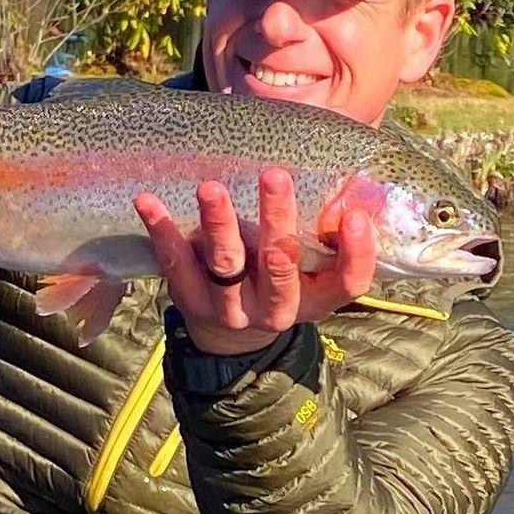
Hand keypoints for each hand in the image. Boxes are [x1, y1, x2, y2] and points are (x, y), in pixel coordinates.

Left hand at [134, 168, 376, 355]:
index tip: (355, 216)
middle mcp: (275, 310)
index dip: (356, 254)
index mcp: (315, 299)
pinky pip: (174, 265)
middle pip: (279, 269)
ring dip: (219, 223)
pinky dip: (161, 231)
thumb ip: (329, 229)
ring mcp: (229, 309)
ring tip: (211, 187)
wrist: (232, 336)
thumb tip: (365, 183)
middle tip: (275, 176)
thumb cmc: (281, 278)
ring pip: (225, 266)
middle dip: (277, 221)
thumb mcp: (311, 265)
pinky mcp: (190, 299)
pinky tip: (148, 201)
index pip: (347, 284)